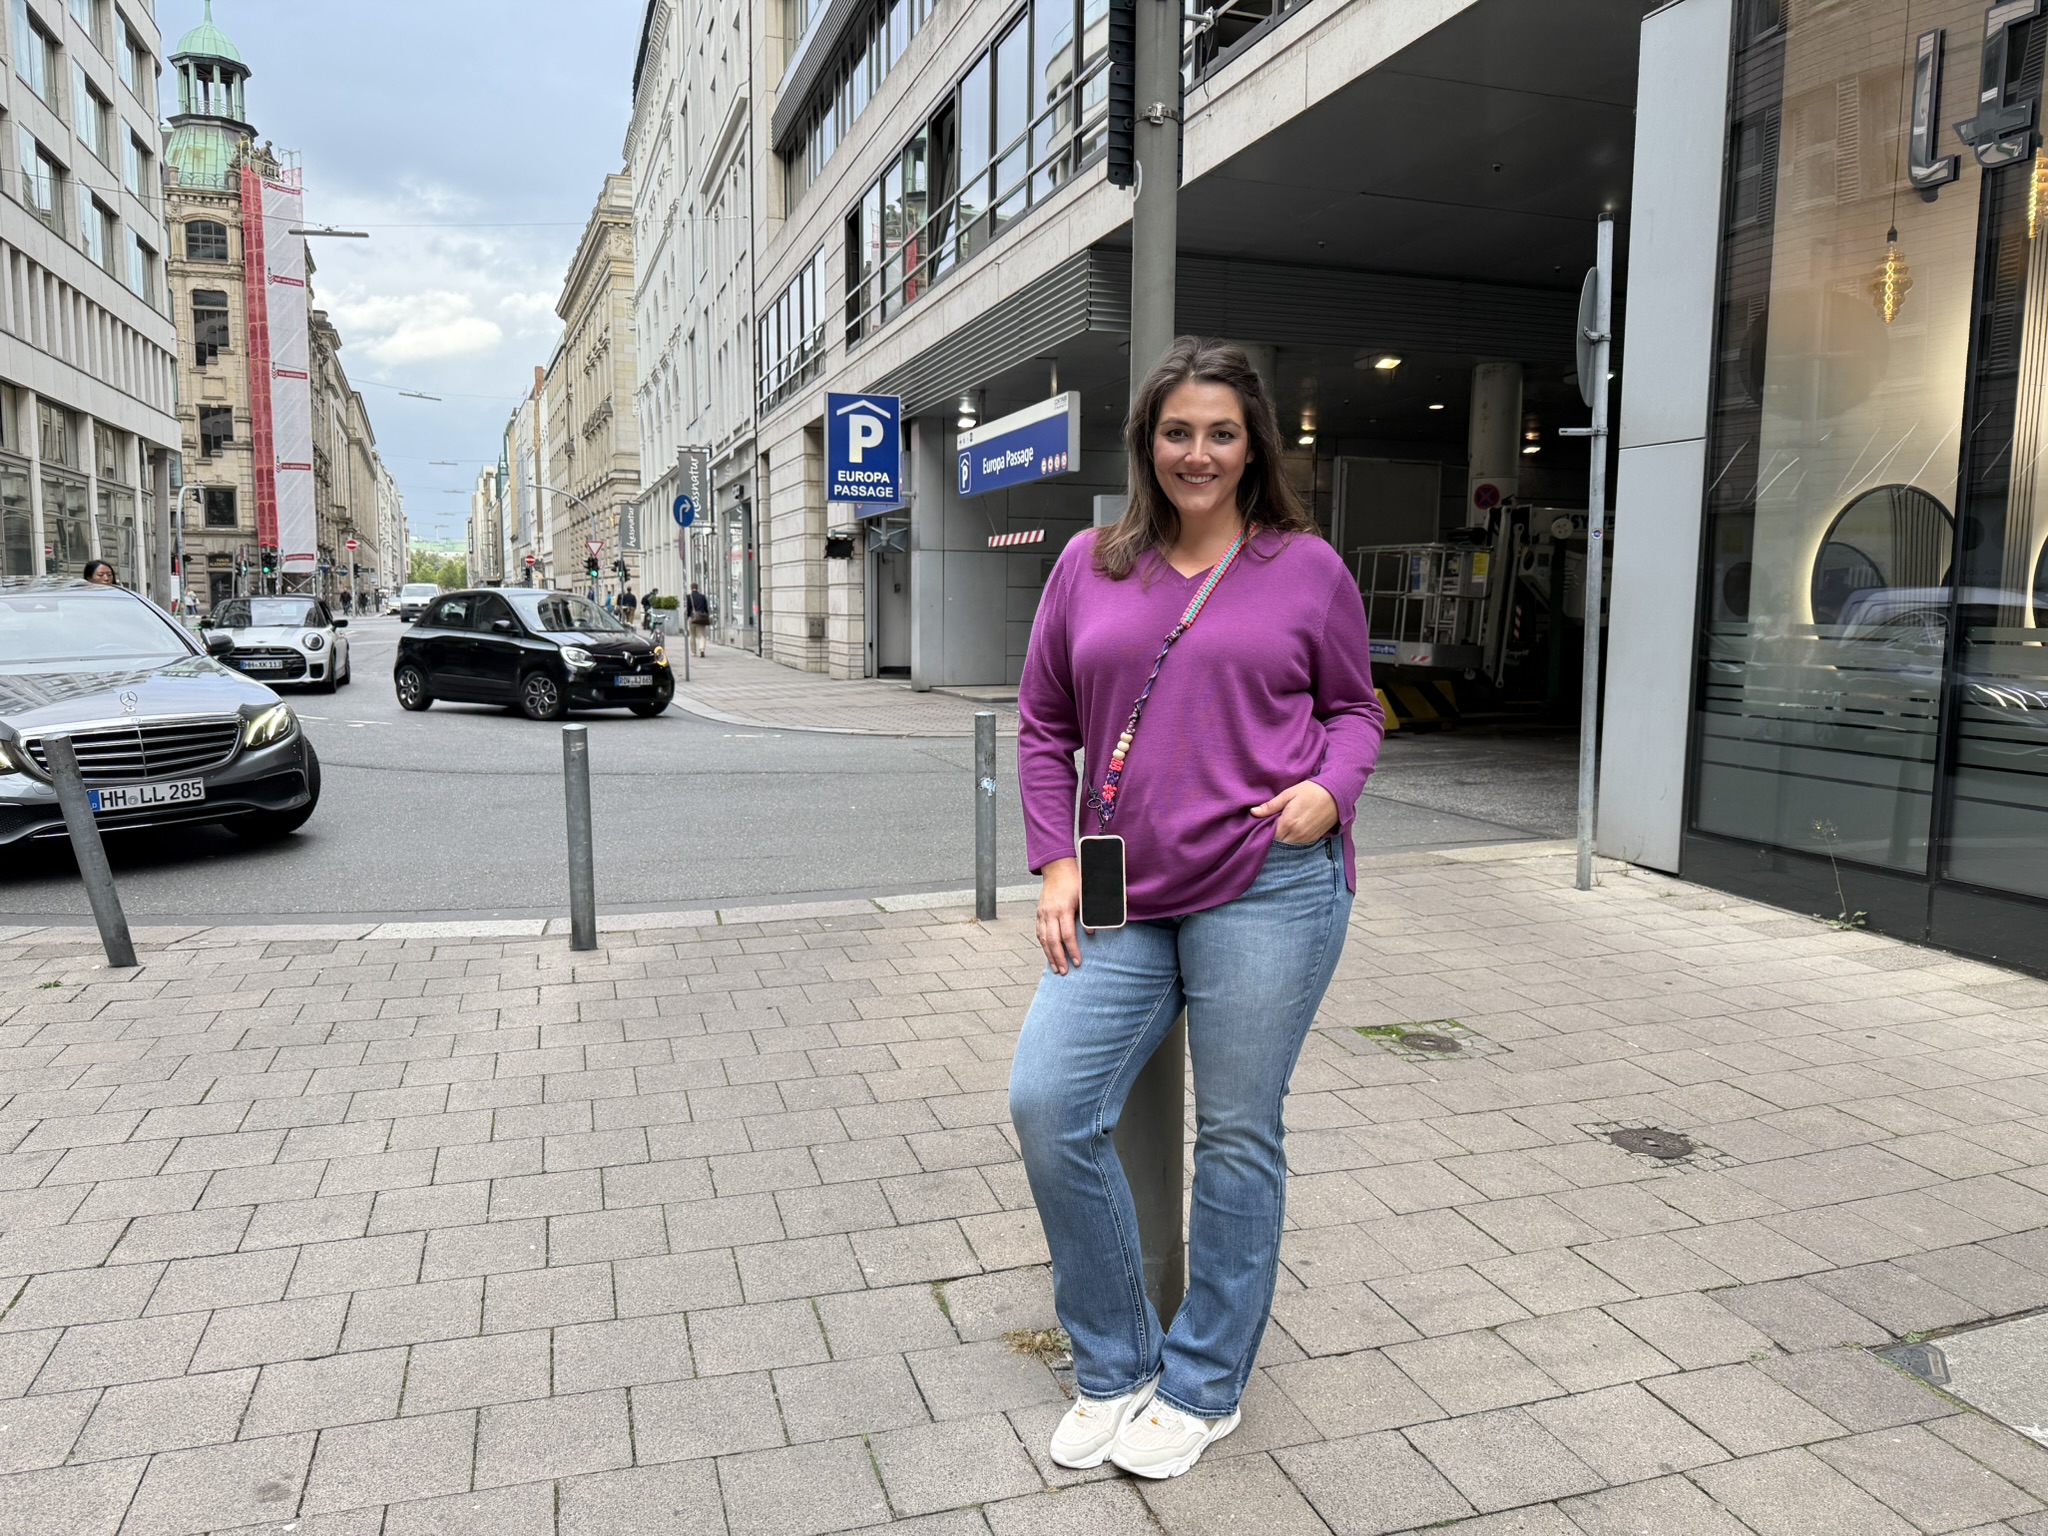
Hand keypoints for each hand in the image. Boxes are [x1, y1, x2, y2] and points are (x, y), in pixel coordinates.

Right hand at [1036, 858, 1083, 974]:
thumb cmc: (1074, 881)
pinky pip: (1039, 933)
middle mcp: (1050, 912)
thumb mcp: (1085, 895)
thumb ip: (1089, 914)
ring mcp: (1042, 913)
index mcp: (1062, 908)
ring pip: (1043, 939)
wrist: (1057, 869)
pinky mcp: (1038, 914)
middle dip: (1058, 958)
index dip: (1072, 950)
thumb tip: (1092, 932)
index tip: (1078, 961)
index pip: (1067, 935)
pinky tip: (1048, 953)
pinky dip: (1043, 945)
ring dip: (1049, 955)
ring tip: (1055, 968)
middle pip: (1053, 941)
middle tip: (1064, 971)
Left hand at [1251, 780, 1339, 844]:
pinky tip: (1296, 825)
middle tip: (1276, 818)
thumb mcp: (1289, 794)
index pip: (1269, 833)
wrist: (1336, 795)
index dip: (1265, 827)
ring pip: (1287, 842)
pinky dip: (1294, 836)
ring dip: (1284, 835)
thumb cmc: (1312, 791)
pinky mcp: (1313, 839)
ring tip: (1286, 820)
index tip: (1265, 819)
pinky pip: (1298, 842)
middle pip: (1278, 839)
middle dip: (1274, 831)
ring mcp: (1306, 838)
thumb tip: (1253, 812)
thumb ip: (1271, 806)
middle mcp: (1296, 834)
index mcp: (1288, 823)